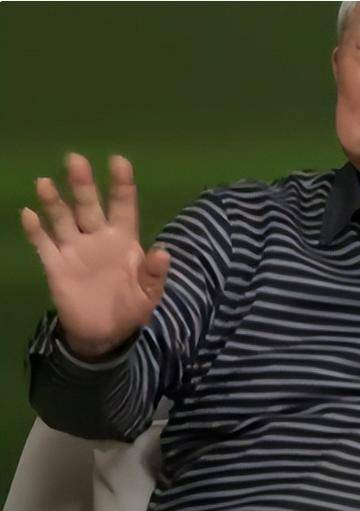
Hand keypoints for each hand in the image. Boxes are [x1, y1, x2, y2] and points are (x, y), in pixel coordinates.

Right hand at [20, 152, 170, 358]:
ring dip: (54, 201)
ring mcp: (75, 250)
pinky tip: (29, 214)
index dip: (122, 185)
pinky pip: (43, 244)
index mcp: (124, 240)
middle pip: (89, 206)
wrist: (105, 334)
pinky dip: (35, 230)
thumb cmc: (131, 308)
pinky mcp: (56, 265)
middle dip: (83, 184)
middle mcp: (98, 238)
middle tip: (75, 160)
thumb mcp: (149, 294)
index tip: (119, 162)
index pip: (124, 207)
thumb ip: (154, 273)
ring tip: (45, 182)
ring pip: (63, 219)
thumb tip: (163, 252)